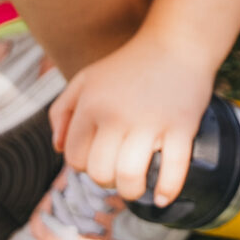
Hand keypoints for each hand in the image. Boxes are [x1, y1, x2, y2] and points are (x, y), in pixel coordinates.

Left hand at [48, 37, 216, 205]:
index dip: (85, 166)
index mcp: (91, 105)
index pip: (75, 158)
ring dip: (132, 191)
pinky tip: (161, 197)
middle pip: (100, 173)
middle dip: (108, 182)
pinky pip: (173, 171)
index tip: (100, 160)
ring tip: (138, 186)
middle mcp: (117, 115)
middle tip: (119, 172)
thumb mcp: (86, 79)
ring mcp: (150, 122)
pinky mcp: (181, 127)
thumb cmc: (129, 65)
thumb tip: (58, 148)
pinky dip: (166, 191)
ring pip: (130, 178)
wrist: (177, 42)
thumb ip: (62, 110)